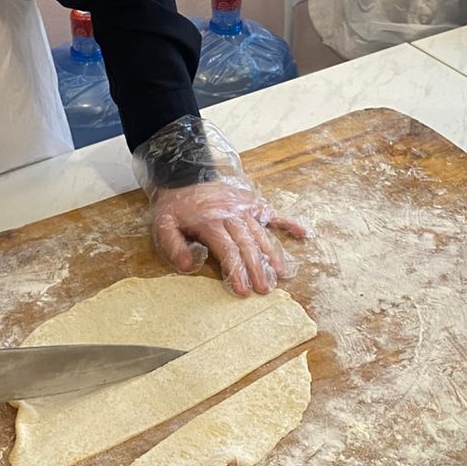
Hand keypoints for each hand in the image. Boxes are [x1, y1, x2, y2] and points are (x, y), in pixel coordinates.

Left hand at [149, 181, 308, 297]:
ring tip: (280, 273)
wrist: (183, 174)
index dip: (237, 272)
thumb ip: (174, 246)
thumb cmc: (175, 205)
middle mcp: (231, 215)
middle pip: (248, 245)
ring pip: (261, 233)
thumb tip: (189, 267)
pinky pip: (271, 212)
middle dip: (257, 269)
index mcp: (211, 222)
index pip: (228, 251)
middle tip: (265, 289)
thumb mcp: (163, 224)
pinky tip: (302, 233)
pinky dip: (288, 222)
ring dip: (272, 254)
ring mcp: (243, 207)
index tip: (243, 291)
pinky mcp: (251, 201)